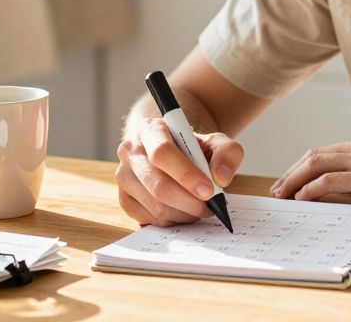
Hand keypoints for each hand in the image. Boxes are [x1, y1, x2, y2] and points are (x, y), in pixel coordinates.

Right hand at [115, 117, 244, 226]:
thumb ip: (227, 153)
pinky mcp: (124, 199)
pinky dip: (173, 221)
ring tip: (199, 207)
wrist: (174, 153)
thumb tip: (221, 178)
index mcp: (150, 129)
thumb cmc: (192, 148)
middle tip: (210, 206)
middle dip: (189, 202)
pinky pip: (150, 219)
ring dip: (184, 214)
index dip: (186, 174)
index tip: (209, 190)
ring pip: (155, 207)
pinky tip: (184, 211)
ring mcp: (124, 176)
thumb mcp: (216, 142)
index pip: (162, 153)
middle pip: (158, 185)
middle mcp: (130, 151)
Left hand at [269, 131, 350, 209]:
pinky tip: (300, 198)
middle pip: (317, 153)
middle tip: (279, 186)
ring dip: (293, 179)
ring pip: (315, 164)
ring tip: (281, 193)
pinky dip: (309, 188)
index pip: (333, 150)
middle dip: (293, 170)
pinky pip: (327, 181)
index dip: (311, 163)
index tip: (298, 176)